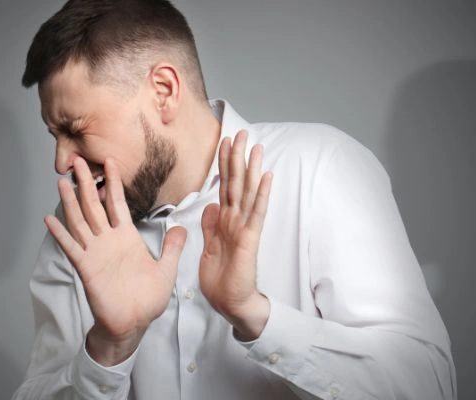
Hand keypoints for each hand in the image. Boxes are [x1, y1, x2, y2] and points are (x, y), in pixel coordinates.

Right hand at [45, 157, 185, 364]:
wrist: (133, 323)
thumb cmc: (147, 300)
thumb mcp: (166, 269)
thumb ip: (171, 247)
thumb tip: (181, 228)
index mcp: (127, 237)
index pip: (118, 203)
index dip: (113, 183)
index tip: (110, 162)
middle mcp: (108, 240)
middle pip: (94, 205)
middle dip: (87, 183)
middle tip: (78, 161)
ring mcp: (95, 252)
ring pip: (80, 221)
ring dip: (70, 202)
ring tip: (61, 182)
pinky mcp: (87, 267)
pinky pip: (72, 247)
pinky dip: (60, 234)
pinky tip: (49, 220)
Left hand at [199, 130, 272, 340]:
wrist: (232, 304)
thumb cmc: (222, 281)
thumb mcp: (209, 248)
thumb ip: (211, 226)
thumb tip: (210, 205)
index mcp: (225, 222)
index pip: (224, 187)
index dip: (223, 164)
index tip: (224, 142)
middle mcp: (236, 220)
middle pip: (236, 183)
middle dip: (237, 157)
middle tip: (241, 132)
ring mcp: (245, 228)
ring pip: (247, 192)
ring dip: (251, 167)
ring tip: (255, 145)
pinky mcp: (251, 238)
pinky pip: (256, 212)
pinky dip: (261, 193)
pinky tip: (266, 175)